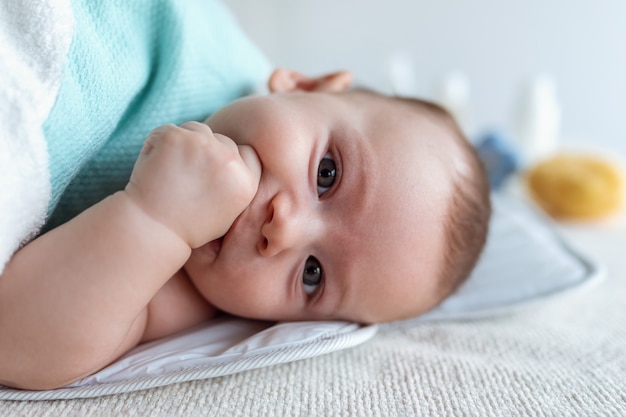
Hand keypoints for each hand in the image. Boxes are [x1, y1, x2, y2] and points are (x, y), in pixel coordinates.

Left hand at [124, 122, 260, 247]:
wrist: (152, 229)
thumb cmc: (187, 225)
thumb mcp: (228, 212)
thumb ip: (239, 184)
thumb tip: (239, 161)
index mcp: (246, 181)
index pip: (248, 153)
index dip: (230, 159)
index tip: (212, 173)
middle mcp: (229, 162)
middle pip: (223, 140)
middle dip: (207, 153)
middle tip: (187, 178)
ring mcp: (202, 146)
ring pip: (198, 130)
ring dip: (185, 143)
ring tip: (171, 173)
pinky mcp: (176, 138)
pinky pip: (169, 130)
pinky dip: (158, 144)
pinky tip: (155, 168)